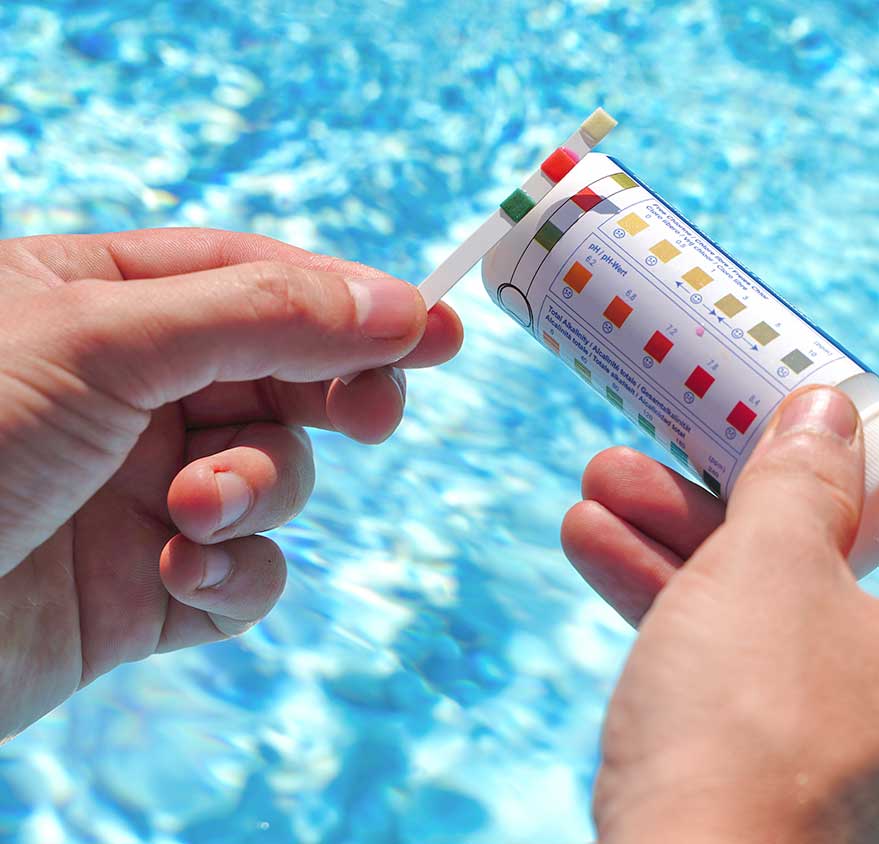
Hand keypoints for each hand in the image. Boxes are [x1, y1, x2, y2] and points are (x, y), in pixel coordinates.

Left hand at [0, 228, 461, 740]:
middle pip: (282, 373)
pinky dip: (233, 576)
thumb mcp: (105, 342)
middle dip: (329, 395)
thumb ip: (265, 315)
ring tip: (195, 511)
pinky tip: (180, 578)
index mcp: (92, 298)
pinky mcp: (144, 592)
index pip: (252, 275)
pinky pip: (246, 575)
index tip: (435, 327)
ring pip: (274, 475)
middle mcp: (121, 390)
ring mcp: (135, 491)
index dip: (348, 298)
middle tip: (370, 414)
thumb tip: (401, 304)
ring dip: (257, 492)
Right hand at [561, 382, 878, 842]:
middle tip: (733, 434)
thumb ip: (805, 476)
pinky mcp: (841, 807)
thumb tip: (826, 418)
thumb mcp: (771, 568)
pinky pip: (787, 686)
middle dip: (785, 489)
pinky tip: (607, 553)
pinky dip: (710, 623)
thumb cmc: (760, 741)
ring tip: (613, 483)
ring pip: (819, 620)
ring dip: (711, 546)